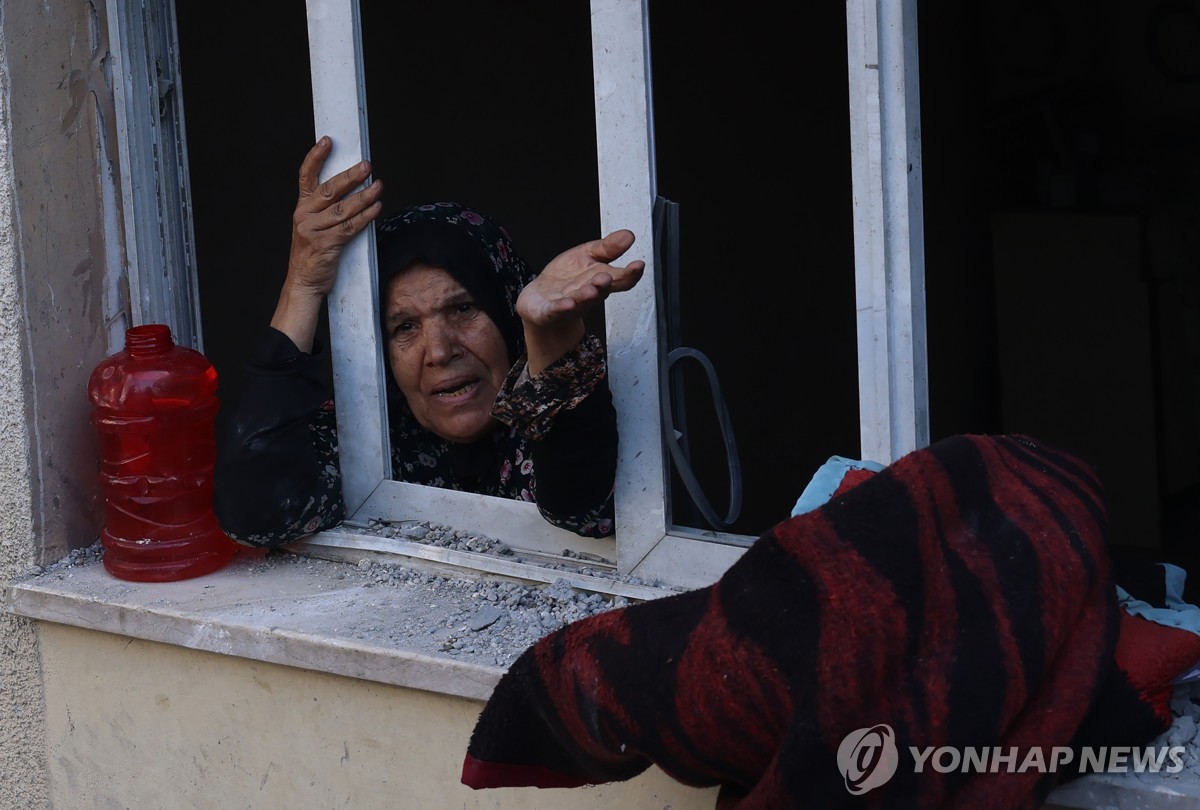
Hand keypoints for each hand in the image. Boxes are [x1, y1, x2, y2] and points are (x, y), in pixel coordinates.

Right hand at [272, 136, 383, 351]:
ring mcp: (313, 231)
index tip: (328, 141)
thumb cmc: (313, 252)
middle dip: (351, 176)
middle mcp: (304, 216)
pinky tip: (376, 208)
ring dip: (364, 197)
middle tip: (367, 166)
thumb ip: (325, 208)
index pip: (306, 176)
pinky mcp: (325, 245)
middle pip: (329, 190)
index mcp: (302, 207)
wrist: (304, 282)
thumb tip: (352, 188)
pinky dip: (365, 217)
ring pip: (343, 209)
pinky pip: (349, 228)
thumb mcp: (312, 226)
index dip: (316, 157)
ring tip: (379, 186)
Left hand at [516, 229, 644, 374]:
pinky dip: (562, 308)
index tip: (638, 265)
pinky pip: (557, 309)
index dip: (630, 273)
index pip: (620, 279)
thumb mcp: (588, 255)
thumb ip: (608, 247)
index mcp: (600, 279)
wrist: (543, 301)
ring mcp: (570, 303)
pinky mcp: (551, 310)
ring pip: (581, 301)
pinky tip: (567, 303)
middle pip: (600, 291)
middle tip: (607, 277)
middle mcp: (588, 293)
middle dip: (604, 285)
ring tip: (591, 290)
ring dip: (586, 297)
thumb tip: (628, 235)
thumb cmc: (567, 279)